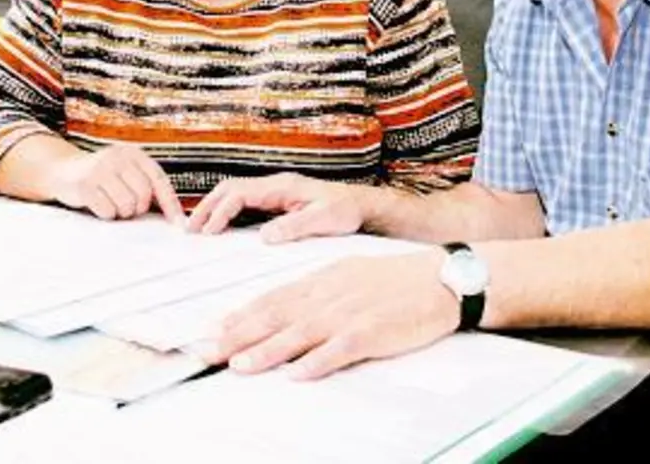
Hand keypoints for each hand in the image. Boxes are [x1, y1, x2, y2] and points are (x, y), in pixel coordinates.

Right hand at [51, 144, 182, 223]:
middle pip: (144, 195)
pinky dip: (106, 214)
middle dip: (137, 208)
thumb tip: (176, 217)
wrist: (62, 171)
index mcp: (133, 154)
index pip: (159, 179)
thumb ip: (147, 187)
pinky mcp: (84, 185)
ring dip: (121, 212)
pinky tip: (98, 205)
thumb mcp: (126, 173)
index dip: (170, 203)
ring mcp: (100, 170)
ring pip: (127, 205)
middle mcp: (118, 158)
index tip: (178, 223)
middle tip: (125, 206)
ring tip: (111, 203)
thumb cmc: (101, 177)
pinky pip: (107, 211)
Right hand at [186, 172, 365, 240]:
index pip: (240, 193)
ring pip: (234, 194)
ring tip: (197, 229)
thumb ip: (295, 226)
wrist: (361, 205)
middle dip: (207, 207)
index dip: (220, 211)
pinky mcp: (277, 200)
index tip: (209, 233)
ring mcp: (275, 191)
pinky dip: (227, 211)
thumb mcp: (324, 219)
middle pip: (230, 189)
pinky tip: (221, 227)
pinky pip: (244, 202)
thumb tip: (265, 237)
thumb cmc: (345, 210)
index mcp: (282, 187)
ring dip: (214, 208)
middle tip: (189, 231)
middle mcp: (275, 185)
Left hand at [201, 251, 458, 379]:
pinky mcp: (373, 332)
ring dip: (267, 351)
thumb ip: (318, 292)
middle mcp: (330, 294)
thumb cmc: (397, 278)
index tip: (213, 329)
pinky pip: (340, 349)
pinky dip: (317, 362)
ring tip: (239, 366)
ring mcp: (351, 313)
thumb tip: (288, 307)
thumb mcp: (351, 274)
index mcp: (323, 279)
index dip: (241, 316)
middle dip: (238, 335)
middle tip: (207, 351)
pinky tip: (297, 374)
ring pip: (300, 333)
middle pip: (276, 315)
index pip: (273, 298)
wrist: (442, 278)